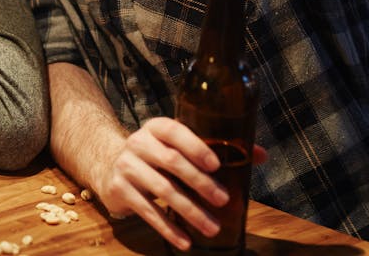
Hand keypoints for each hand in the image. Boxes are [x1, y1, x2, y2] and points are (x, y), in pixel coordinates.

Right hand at [95, 118, 267, 251]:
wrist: (108, 163)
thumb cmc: (155, 155)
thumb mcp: (177, 145)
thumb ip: (215, 148)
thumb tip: (260, 155)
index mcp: (156, 128)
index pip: (174, 131)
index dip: (195, 146)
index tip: (216, 165)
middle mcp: (138, 143)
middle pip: (171, 161)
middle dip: (200, 183)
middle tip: (223, 201)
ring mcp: (126, 166)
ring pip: (162, 189)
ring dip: (189, 211)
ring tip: (211, 228)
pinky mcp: (119, 189)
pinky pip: (147, 211)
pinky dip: (167, 228)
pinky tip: (185, 240)